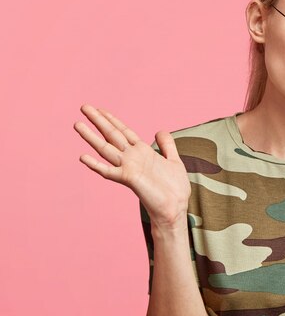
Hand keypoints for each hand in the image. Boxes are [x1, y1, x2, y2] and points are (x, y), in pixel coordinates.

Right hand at [74, 104, 190, 229]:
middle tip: (84, 107)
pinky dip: (95, 165)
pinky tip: (83, 157)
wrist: (175, 208)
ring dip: (91, 137)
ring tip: (77, 124)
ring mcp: (128, 168)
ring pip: (106, 149)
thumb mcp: (174, 160)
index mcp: (143, 152)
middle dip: (98, 121)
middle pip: (112, 135)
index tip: (100, 109)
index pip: (124, 131)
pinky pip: (108, 171)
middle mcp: (132, 158)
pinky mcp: (129, 179)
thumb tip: (160, 130)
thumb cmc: (175, 188)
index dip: (113, 119)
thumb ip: (167, 145)